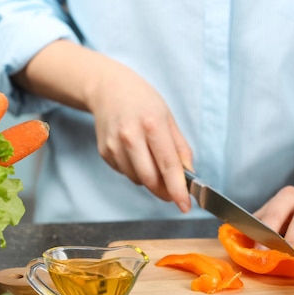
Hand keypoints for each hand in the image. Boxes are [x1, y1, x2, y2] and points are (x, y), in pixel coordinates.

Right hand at [88, 60, 192, 211]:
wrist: (108, 88)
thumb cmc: (142, 101)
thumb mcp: (168, 117)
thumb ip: (180, 148)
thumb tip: (188, 175)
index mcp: (152, 125)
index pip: (168, 165)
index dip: (178, 190)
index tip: (185, 206)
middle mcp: (130, 136)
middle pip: (150, 179)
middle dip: (165, 191)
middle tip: (174, 193)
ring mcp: (114, 146)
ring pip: (137, 179)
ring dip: (150, 180)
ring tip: (152, 159)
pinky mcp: (104, 152)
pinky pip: (125, 173)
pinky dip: (136, 171)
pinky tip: (136, 154)